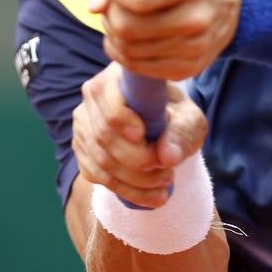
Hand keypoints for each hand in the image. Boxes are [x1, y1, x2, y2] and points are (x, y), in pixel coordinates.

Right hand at [72, 62, 207, 208]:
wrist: (163, 126)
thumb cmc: (176, 116)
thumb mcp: (189, 119)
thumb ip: (182, 133)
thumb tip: (167, 156)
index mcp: (117, 74)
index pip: (105, 94)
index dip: (120, 118)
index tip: (144, 136)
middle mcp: (93, 95)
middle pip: (103, 134)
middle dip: (138, 161)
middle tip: (168, 171)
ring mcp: (83, 122)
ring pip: (100, 159)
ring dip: (136, 180)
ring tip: (166, 182)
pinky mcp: (82, 147)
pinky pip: (95, 174)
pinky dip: (126, 191)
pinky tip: (152, 196)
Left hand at [88, 0, 240, 80]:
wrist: (223, 0)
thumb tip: (95, 6)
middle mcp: (198, 17)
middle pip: (126, 26)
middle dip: (110, 11)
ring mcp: (194, 48)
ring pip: (126, 48)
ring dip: (113, 31)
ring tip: (125, 14)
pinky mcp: (187, 70)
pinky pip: (134, 65)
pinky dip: (122, 49)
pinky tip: (132, 33)